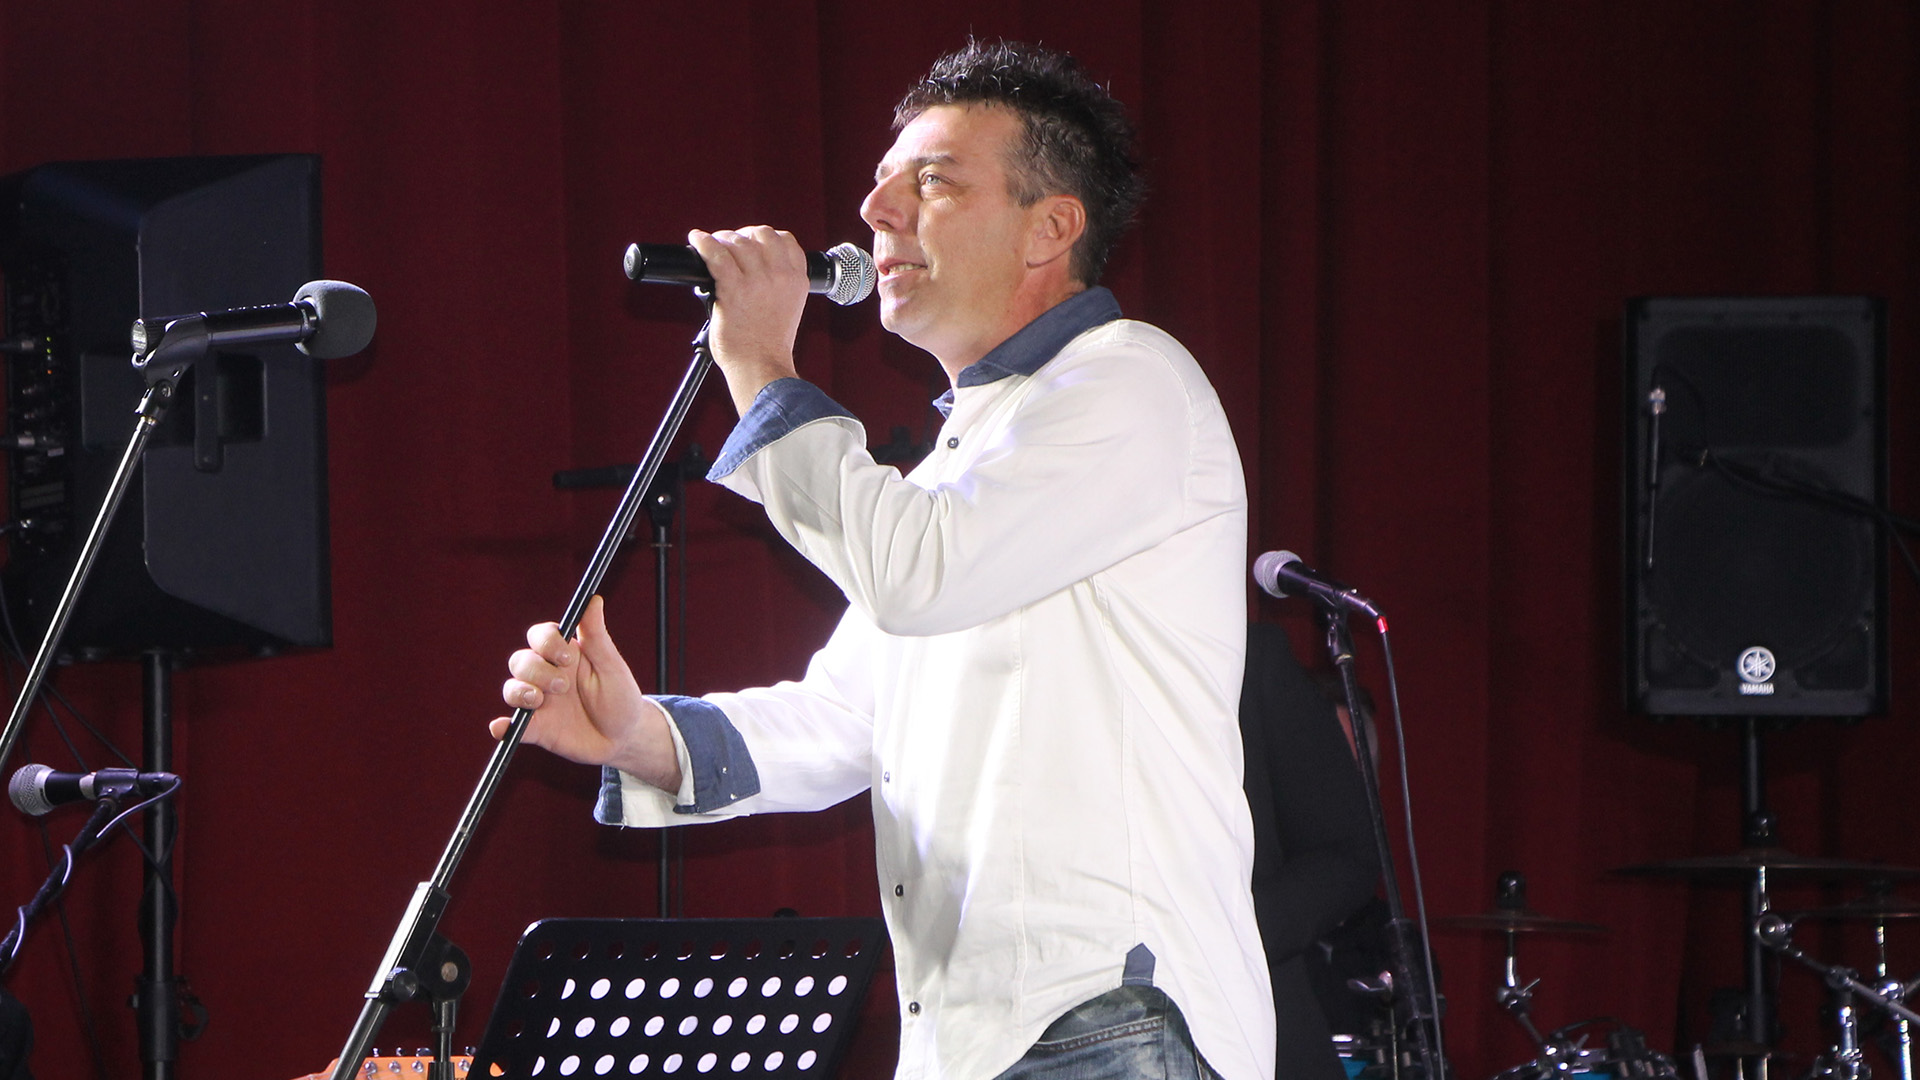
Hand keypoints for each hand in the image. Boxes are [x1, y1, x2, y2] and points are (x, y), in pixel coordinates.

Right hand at [492, 595, 680, 790]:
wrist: (624, 738)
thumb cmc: (619, 696)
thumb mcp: (611, 666)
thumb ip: (596, 636)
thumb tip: (594, 599)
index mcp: (564, 655)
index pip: (540, 637)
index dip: (546, 642)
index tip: (567, 657)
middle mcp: (546, 675)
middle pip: (521, 661)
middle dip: (537, 670)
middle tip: (563, 685)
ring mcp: (539, 702)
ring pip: (512, 688)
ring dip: (520, 692)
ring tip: (539, 700)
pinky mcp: (536, 728)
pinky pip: (513, 726)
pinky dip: (502, 727)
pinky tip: (500, 727)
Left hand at [689, 226, 808, 414]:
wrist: (761, 367)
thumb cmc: (768, 345)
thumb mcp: (787, 307)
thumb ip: (776, 284)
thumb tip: (749, 266)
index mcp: (796, 280)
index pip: (786, 241)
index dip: (766, 236)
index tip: (752, 241)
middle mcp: (780, 276)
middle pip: (761, 235)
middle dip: (743, 234)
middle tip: (729, 243)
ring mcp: (758, 282)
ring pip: (738, 243)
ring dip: (723, 239)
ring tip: (712, 245)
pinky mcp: (734, 290)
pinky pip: (717, 256)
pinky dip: (704, 244)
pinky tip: (697, 240)